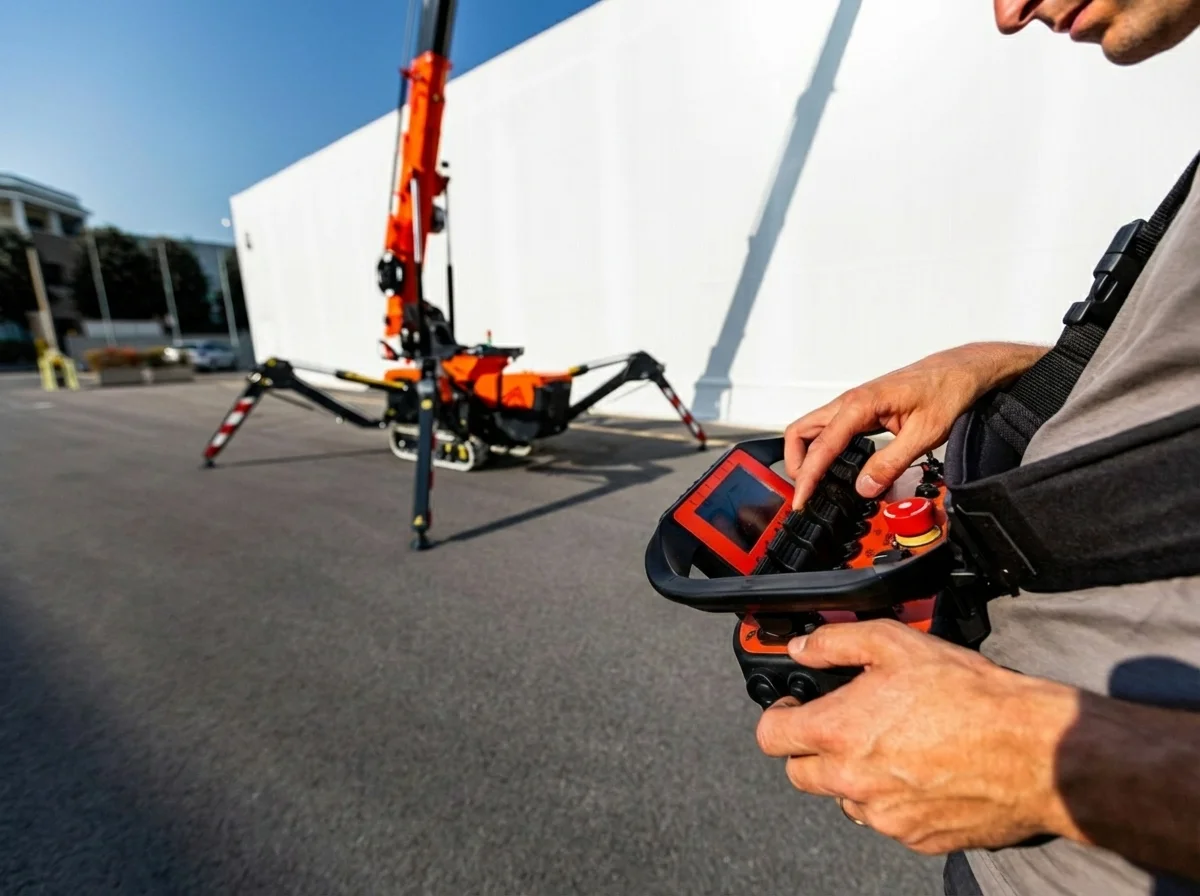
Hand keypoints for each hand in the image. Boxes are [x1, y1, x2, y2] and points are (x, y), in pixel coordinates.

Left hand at [754, 619, 1078, 854]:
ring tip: (892, 746)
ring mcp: (883, 816)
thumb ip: (836, 643)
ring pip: (844, 799)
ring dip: (854, 776)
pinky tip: (922, 770)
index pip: (771, 737)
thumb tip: (802, 648)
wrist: (1036, 753)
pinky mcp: (915, 838)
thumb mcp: (897, 644)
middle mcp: (852, 781)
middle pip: (800, 774)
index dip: (779, 716)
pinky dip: (893, 799)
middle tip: (844, 726)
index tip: (796, 706)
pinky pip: (886, 820)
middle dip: (812, 749)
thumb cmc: (971, 697)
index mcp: (838, 732)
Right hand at [784, 341, 1047, 508]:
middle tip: (805, 493)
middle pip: (801, 433)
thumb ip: (891, 463)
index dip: (807, 477)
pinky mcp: (863, 410)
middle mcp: (851, 402)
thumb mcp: (924, 434)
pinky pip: (832, 430)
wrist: (963, 369)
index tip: (801, 500)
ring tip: (816, 485)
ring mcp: (855, 405)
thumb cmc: (948, 389)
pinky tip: (836, 467)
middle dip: (796, 465)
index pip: (820, 446)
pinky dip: (825, 450)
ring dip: (808, 457)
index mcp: (860, 404)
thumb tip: (865, 487)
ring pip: (813, 430)